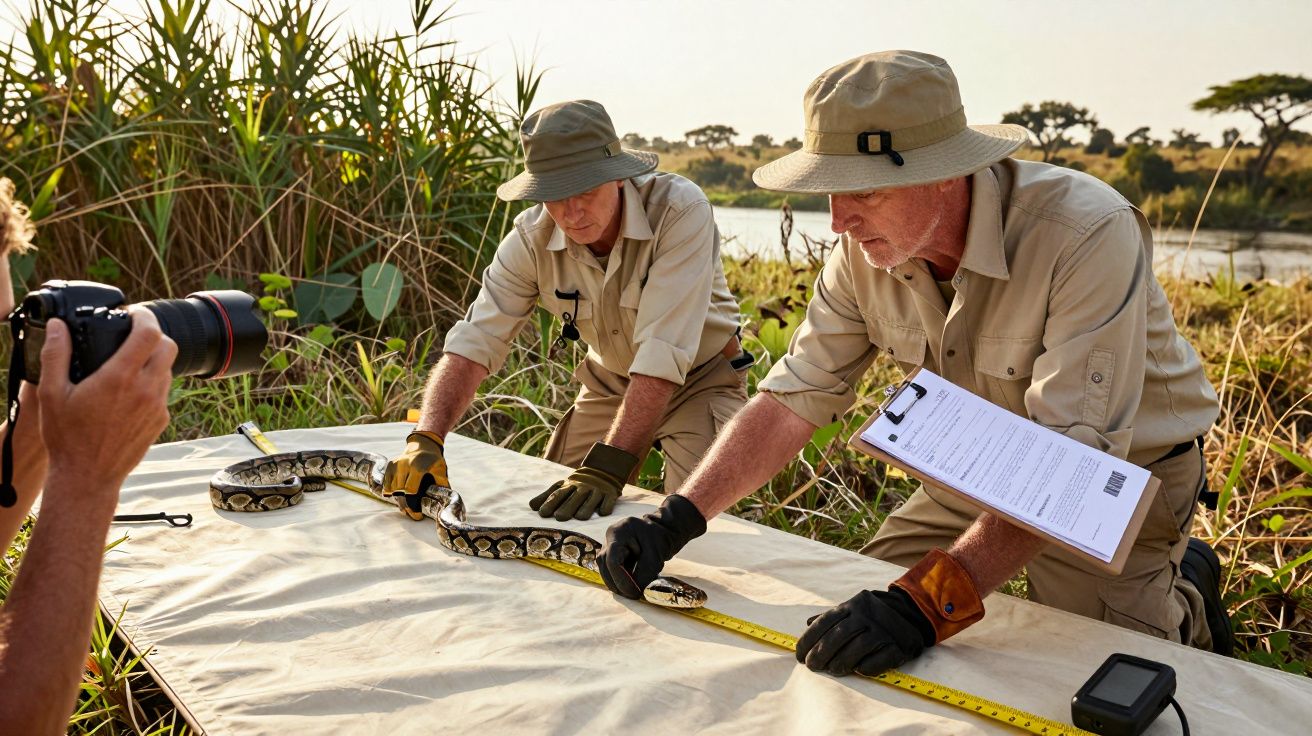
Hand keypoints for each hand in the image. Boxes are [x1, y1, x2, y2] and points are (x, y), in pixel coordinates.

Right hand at [37, 309, 174, 505]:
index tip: (133, 314)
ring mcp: (157, 406)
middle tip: (134, 334)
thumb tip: (57, 326)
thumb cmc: (67, 437)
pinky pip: (163, 391)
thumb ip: (56, 355)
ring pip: (168, 369)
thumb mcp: (52, 394)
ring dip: (153, 358)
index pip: (149, 333)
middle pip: (168, 346)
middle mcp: (145, 389)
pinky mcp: (161, 420)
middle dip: (154, 334)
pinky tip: (129, 389)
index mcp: (120, 377)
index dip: (145, 316)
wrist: (88, 477)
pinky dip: (152, 382)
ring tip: (128, 361)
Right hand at [382, 430, 448, 518]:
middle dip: (405, 506)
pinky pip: (387, 483)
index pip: (410, 491)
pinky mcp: (390, 465)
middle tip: (411, 515)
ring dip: (397, 500)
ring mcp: (396, 465)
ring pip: (392, 489)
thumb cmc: (434, 460)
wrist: (423, 444)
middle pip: (399, 492)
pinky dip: (390, 492)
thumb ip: (442, 485)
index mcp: (418, 467)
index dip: (413, 506)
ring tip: (405, 508)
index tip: (417, 516)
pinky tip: (398, 497)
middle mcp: (404, 465)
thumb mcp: (441, 470)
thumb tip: (445, 503)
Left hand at [530, 442, 637, 520]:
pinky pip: (608, 501)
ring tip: (580, 517)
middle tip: (559, 517)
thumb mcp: (563, 486)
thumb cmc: (577, 485)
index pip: (558, 494)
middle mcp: (582, 488)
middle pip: (574, 498)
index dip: (550, 503)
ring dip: (586, 508)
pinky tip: (602, 512)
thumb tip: (531, 507)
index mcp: (569, 486)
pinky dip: (605, 506)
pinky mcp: (610, 494)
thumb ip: (548, 496)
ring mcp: (597, 491)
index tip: (542, 513)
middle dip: (567, 507)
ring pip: (591, 500)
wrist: (603, 469)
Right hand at [599, 494, 705, 598]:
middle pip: (604, 564)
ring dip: (617, 582)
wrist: (664, 529)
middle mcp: (610, 537)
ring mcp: (609, 544)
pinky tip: (631, 584)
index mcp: (619, 532)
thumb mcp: (655, 556)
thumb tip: (633, 592)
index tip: (634, 593)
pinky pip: (611, 568)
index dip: (621, 580)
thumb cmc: (661, 538)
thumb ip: (644, 573)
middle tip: (633, 595)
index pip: (613, 560)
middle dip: (617, 583)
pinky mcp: (612, 552)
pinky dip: (620, 578)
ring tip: (632, 591)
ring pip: (605, 568)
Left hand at [795, 588, 932, 676]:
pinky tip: (857, 671)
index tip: (799, 655)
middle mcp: (867, 616)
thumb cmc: (873, 615)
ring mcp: (884, 630)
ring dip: (841, 662)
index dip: (809, 639)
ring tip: (832, 670)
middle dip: (821, 653)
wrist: (911, 614)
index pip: (825, 622)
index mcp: (853, 605)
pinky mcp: (898, 646)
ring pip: (857, 648)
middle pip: (839, 636)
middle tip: (812, 666)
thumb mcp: (853, 609)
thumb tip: (807, 623)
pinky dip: (866, 667)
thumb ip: (831, 616)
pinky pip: (879, 660)